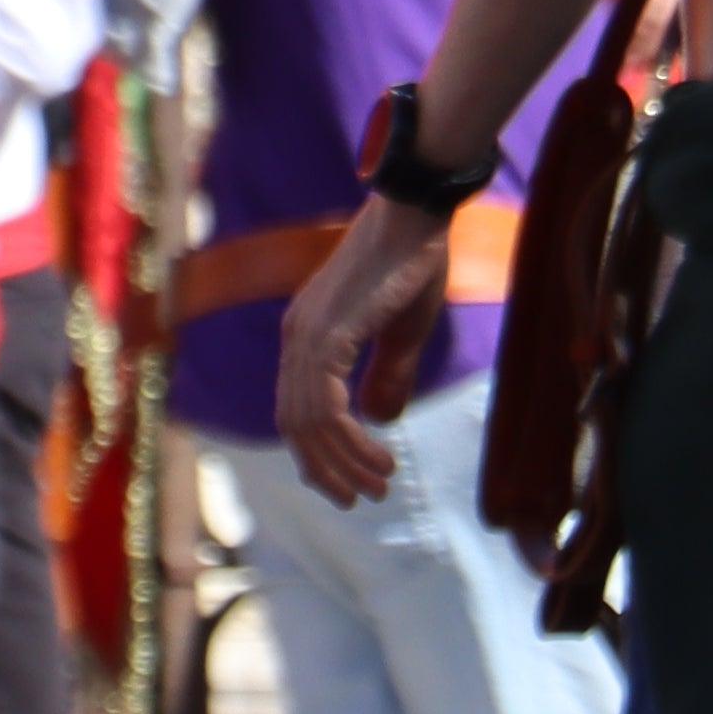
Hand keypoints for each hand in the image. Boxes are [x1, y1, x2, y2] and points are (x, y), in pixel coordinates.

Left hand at [277, 193, 455, 510]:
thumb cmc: (412, 263)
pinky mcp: (328, 334)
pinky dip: (350, 440)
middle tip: (360, 499)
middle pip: (295, 423)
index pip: (296, 409)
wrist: (416, 214)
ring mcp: (307, 334)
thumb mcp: (401, 332)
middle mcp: (297, 336)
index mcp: (308, 334)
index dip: (316, 452)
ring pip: (311, 421)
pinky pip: (326, 404)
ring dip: (343, 462)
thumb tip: (378, 419)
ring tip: (378, 486)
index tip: (345, 484)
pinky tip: (381, 456)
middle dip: (326, 468)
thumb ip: (386, 375)